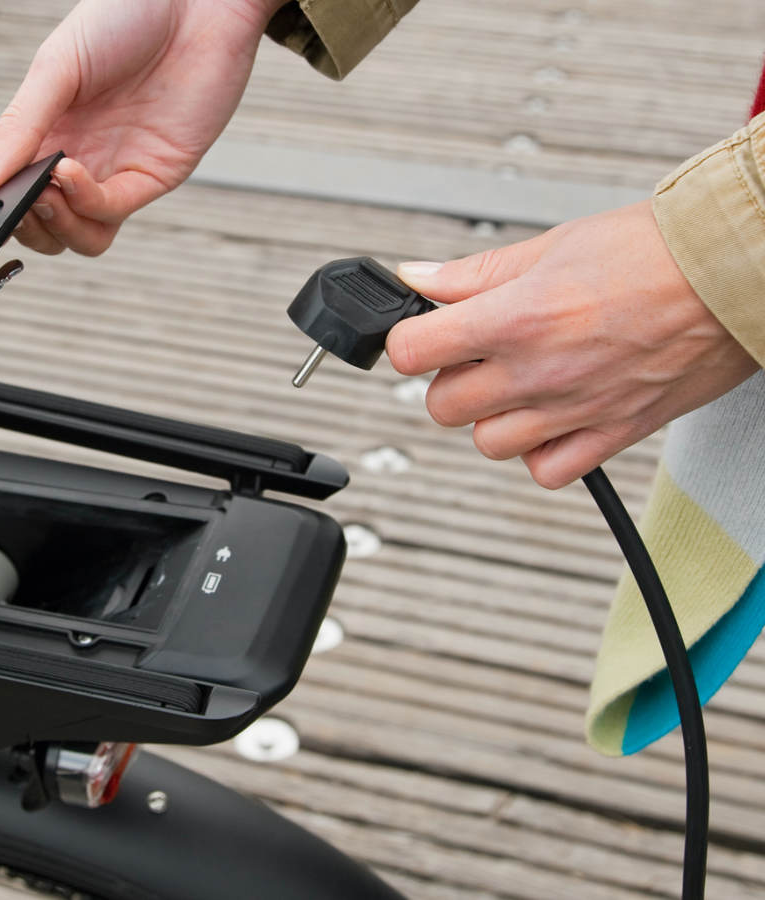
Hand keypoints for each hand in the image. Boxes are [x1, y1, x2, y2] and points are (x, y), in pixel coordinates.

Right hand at [0, 0, 284, 255]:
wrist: (193, 3)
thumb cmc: (125, 17)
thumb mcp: (55, 68)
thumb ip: (17, 128)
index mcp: (50, 129)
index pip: (16, 189)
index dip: (1, 201)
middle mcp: (82, 156)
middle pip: (47, 223)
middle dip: (28, 223)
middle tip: (20, 196)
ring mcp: (117, 170)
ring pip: (80, 234)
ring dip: (57, 226)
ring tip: (45, 192)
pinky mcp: (154, 176)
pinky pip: (112, 212)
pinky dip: (85, 203)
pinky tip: (68, 173)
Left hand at [386, 200, 758, 488]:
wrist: (734, 274)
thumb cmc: (656, 252)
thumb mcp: (553, 245)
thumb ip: (476, 273)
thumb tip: (419, 279)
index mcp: (517, 317)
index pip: (410, 351)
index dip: (408, 341)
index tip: (423, 334)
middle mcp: (539, 370)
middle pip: (442, 405)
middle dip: (450, 378)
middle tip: (477, 353)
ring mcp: (574, 409)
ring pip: (488, 443)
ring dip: (491, 416)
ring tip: (518, 381)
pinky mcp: (612, 434)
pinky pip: (546, 471)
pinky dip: (539, 452)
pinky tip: (550, 416)